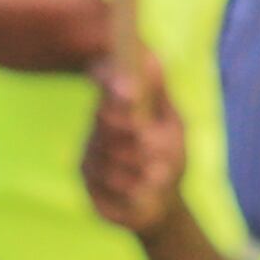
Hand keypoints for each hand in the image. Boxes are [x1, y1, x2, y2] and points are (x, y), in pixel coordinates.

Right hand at [80, 53, 189, 237]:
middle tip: (157, 153)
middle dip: (136, 143)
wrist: (161, 203)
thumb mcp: (171, 125)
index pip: (106, 95)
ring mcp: (88, 160)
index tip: (132, 94)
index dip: (115, 91)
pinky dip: (128, 190)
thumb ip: (160, 96)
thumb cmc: (168, 158)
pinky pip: (104, 186)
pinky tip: (140, 192)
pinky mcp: (87, 186)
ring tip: (156, 177)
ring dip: (137, 170)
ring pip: (107, 160)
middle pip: (107, 129)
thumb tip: (153, 56)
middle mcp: (96, 133)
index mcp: (114, 113)